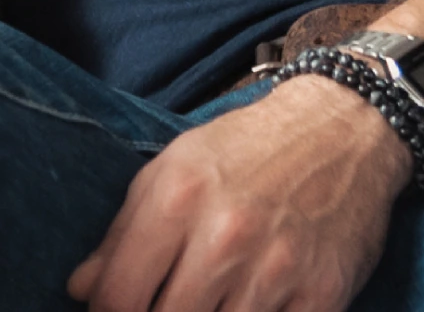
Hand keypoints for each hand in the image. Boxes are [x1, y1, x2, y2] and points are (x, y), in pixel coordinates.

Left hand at [66, 75, 413, 311]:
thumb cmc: (246, 149)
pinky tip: (245, 307)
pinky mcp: (322, 295)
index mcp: (177, 199)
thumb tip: (81, 288)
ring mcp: (276, 270)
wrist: (341, 130)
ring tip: (202, 303)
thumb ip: (123, 232)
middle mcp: (225, 236)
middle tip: (160, 304)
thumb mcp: (171, 168)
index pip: (120, 294)